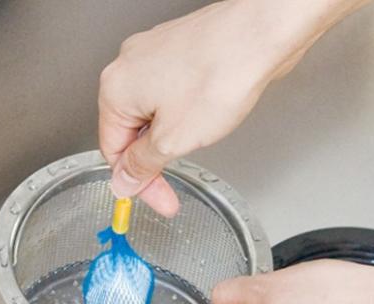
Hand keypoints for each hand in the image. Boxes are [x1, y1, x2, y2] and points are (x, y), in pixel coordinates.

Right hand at [99, 0, 366, 214]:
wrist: (261, 33)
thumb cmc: (220, 73)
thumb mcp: (172, 139)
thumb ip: (142, 164)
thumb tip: (123, 181)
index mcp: (116, 89)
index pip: (113, 151)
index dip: (136, 182)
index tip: (158, 199)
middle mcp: (129, 67)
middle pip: (130, 133)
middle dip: (153, 163)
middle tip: (174, 189)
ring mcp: (155, 57)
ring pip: (151, 115)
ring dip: (168, 140)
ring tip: (195, 142)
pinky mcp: (179, 54)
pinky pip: (170, 96)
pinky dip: (181, 116)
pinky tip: (201, 121)